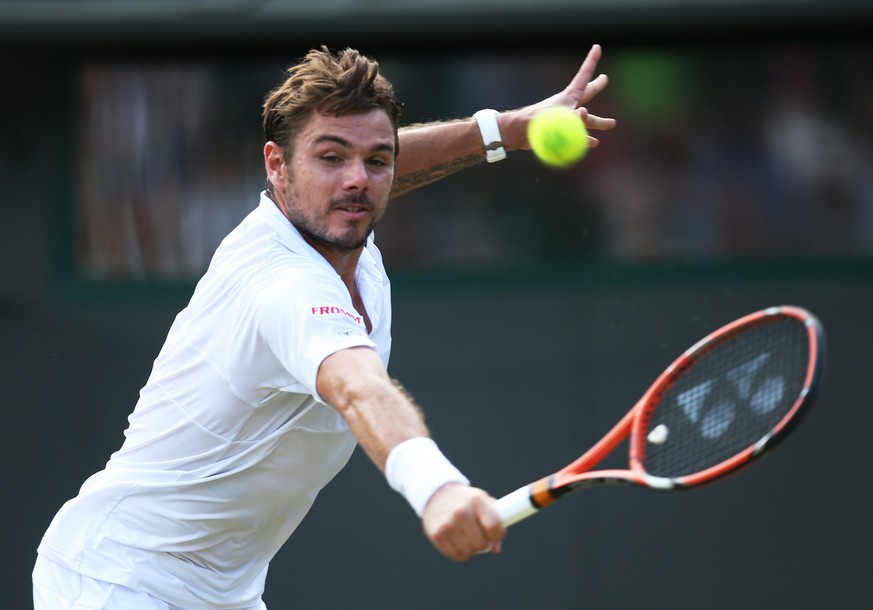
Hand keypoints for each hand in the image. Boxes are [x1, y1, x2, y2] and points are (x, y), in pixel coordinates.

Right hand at [421, 483, 505, 560]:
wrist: (437, 494)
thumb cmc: (466, 501)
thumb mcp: (482, 502)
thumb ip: (494, 522)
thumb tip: (496, 550)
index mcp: (476, 500)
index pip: (493, 526)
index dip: (498, 535)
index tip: (495, 536)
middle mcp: (461, 512)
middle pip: (481, 543)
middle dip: (484, 544)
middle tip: (480, 538)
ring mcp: (447, 523)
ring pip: (468, 552)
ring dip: (472, 550)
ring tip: (469, 540)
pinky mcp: (436, 534)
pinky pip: (455, 555)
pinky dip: (460, 553)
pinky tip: (459, 543)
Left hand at [499, 44, 616, 151]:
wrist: (518, 132)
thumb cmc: (535, 121)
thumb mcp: (557, 118)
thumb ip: (572, 117)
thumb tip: (584, 112)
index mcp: (568, 97)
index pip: (583, 76)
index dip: (591, 61)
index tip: (597, 47)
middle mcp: (569, 106)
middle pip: (587, 94)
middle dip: (596, 86)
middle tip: (605, 79)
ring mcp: (566, 119)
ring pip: (587, 120)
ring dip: (599, 122)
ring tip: (612, 123)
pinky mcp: (561, 132)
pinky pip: (578, 136)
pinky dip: (586, 139)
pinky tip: (594, 142)